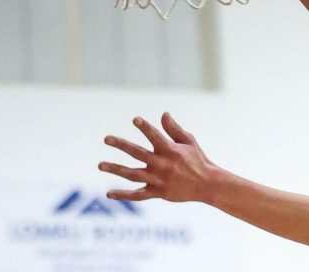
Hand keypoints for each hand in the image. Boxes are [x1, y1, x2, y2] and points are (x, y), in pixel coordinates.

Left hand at [100, 113, 218, 202]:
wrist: (207, 185)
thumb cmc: (198, 160)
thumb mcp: (189, 141)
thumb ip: (174, 129)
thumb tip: (163, 114)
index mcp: (170, 150)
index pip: (155, 136)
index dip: (145, 127)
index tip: (135, 119)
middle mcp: (162, 165)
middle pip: (138, 153)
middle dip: (121, 145)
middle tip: (106, 138)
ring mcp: (159, 180)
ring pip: (133, 174)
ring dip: (116, 169)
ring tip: (100, 164)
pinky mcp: (158, 193)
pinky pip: (138, 195)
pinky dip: (124, 195)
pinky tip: (109, 193)